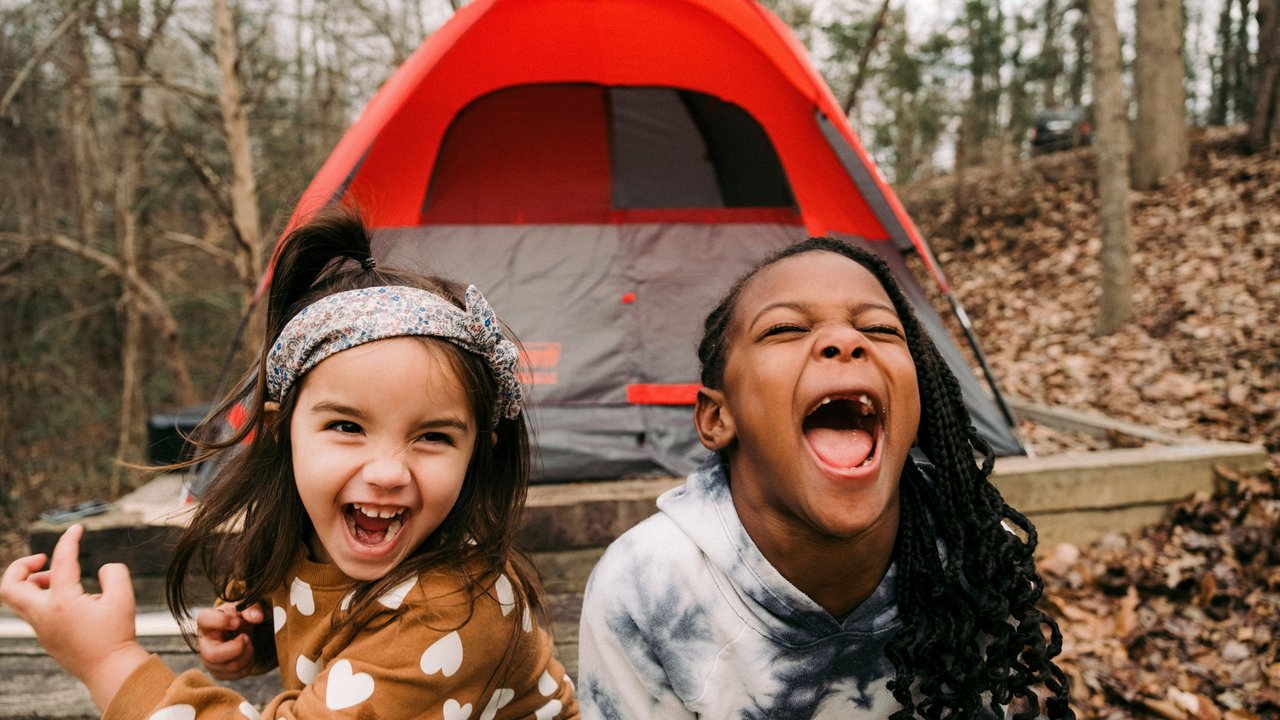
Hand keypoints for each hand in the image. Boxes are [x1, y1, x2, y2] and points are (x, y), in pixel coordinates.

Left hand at [0, 524, 149, 710]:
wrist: (109, 670)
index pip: (60, 562)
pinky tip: (69, 597)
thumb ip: (114, 573)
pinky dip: (42, 596)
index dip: (68, 540)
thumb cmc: (117, 635)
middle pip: (10, 586)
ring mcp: (41, 627)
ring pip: (17, 599)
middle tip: (43, 559)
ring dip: (32, 581)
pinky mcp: (45, 636)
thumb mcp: (124, 597)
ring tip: (57, 578)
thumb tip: (102, 570)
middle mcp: (44, 615)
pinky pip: (32, 610)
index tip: (76, 529)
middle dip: (21, 566)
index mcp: (62, 602)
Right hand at [196, 601, 264, 679]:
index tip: (237, 622)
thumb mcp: (243, 609)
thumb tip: (257, 617)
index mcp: (206, 622)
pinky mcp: (219, 673)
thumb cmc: (236, 620)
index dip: (222, 621)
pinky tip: (247, 653)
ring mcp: (209, 661)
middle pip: (213, 655)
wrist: (237, 634)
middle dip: (236, 648)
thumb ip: (251, 608)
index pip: (204, 620)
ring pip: (228, 667)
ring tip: (249, 643)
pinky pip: (237, 674)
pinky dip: (248, 665)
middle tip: (246, 638)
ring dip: (246, 655)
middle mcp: (203, 644)